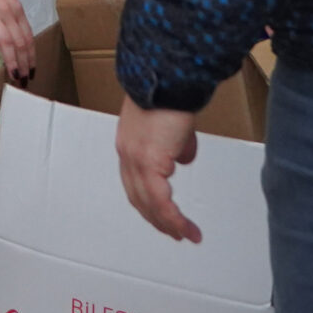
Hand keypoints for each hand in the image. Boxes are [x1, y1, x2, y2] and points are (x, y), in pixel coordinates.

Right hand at [0, 0, 36, 80]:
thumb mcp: (8, 4)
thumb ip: (14, 22)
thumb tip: (19, 45)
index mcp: (18, 12)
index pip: (28, 38)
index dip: (31, 57)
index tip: (32, 71)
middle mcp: (8, 14)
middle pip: (20, 42)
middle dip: (23, 63)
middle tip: (23, 79)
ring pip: (6, 40)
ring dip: (11, 59)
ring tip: (13, 74)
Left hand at [117, 100, 202, 241]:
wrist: (168, 77)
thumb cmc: (170, 91)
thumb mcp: (172, 124)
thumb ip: (175, 144)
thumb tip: (182, 158)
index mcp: (129, 145)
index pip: (134, 183)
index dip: (148, 202)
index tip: (162, 215)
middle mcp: (128, 155)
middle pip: (139, 198)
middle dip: (158, 220)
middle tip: (175, 233)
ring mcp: (136, 159)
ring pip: (149, 204)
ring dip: (168, 224)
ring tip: (185, 235)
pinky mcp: (150, 162)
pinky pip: (160, 201)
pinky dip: (172, 217)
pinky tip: (184, 227)